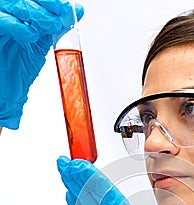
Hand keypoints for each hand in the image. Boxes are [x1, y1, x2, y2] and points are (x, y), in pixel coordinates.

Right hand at [0, 0, 83, 128]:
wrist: (6, 97)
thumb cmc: (18, 72)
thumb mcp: (41, 44)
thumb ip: (55, 26)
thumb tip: (76, 10)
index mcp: (17, 13)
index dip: (50, 0)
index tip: (65, 7)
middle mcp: (5, 14)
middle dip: (45, 3)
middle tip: (60, 14)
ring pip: (11, 3)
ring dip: (35, 12)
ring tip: (52, 25)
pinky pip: (0, 21)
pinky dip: (17, 26)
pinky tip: (31, 35)